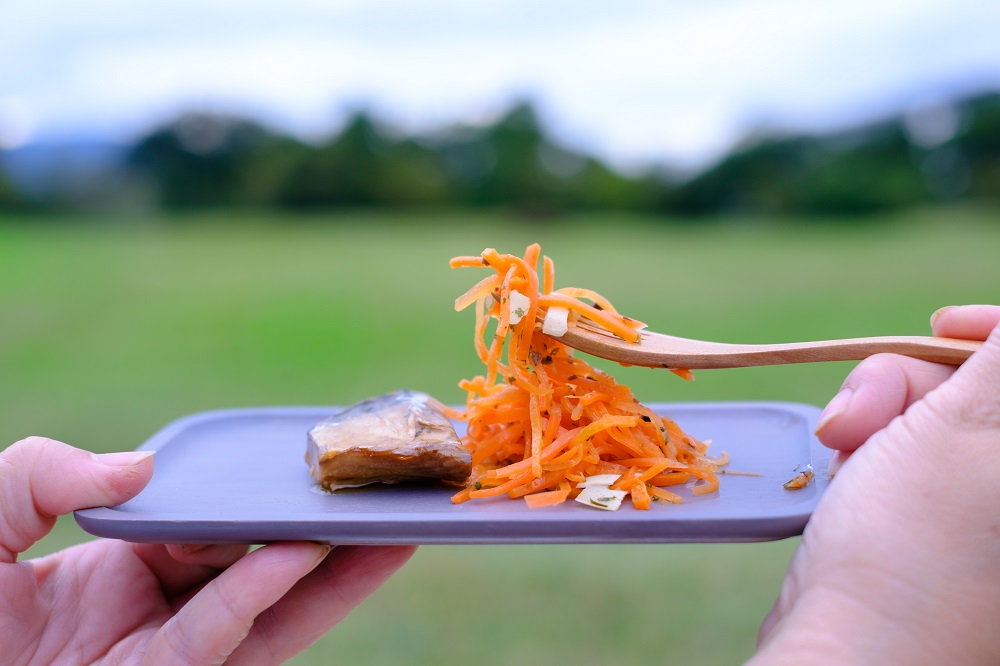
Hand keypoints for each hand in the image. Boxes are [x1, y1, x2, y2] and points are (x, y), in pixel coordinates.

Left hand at [0, 438, 415, 664]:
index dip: (257, 498)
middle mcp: (155, 610)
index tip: (311, 469)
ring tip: (395, 532)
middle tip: (384, 497)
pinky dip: (262, 593)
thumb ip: (41, 473)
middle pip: (258, 568)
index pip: (209, 526)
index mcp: (121, 567)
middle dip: (325, 536)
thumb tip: (142, 469)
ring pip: (265, 611)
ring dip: (333, 574)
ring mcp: (162, 654)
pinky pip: (220, 635)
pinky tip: (303, 553)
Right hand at [751, 304, 999, 663]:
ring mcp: (982, 513)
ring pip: (932, 417)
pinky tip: (848, 477)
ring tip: (842, 452)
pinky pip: (907, 458)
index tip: (940, 325)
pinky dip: (872, 452)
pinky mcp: (940, 529)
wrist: (850, 651)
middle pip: (976, 387)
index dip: (988, 330)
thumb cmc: (914, 546)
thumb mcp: (970, 425)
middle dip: (908, 383)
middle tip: (859, 416)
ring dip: (876, 417)